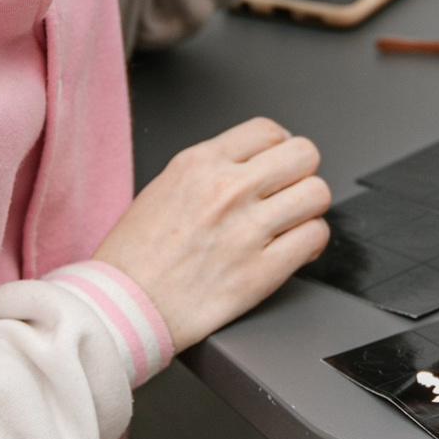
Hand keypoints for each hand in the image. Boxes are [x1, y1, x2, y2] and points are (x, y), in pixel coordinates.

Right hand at [94, 118, 330, 351]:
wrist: (120, 308)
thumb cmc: (132, 258)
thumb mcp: (164, 187)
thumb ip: (210, 171)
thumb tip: (251, 168)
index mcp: (200, 163)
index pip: (268, 131)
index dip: (278, 149)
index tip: (275, 166)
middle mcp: (227, 190)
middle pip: (304, 155)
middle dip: (300, 174)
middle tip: (288, 194)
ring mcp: (247, 230)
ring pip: (317, 194)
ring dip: (308, 209)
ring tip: (291, 224)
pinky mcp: (262, 271)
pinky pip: (314, 237)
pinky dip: (310, 243)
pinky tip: (293, 250)